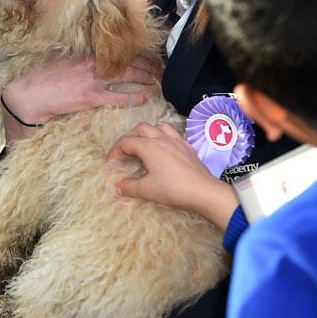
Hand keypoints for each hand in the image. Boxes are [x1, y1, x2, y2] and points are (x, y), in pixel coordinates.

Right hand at [2, 53, 158, 132]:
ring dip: (144, 77)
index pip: (114, 50)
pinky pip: (118, 97)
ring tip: (157, 80)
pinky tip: (144, 97)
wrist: (30, 94)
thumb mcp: (59, 61)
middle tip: (157, 67)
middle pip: (124, 61)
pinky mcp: (90, 97)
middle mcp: (91, 64)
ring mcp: (92, 80)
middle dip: (144, 64)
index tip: (143, 54)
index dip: (131, 52)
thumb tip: (89, 58)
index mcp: (83, 54)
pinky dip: (133, 97)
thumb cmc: (41, 78)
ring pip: (126, 76)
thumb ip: (76, 58)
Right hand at [109, 122, 237, 228]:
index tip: (113, 162)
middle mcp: (160, 139)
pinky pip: (174, 133)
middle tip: (128, 152)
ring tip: (147, 144)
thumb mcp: (147, 190)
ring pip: (158, 126)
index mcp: (147, 147)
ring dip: (149, 132)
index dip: (115, 150)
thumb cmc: (173, 189)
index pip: (125, 142)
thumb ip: (129, 187)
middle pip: (141, 128)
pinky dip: (165, 136)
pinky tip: (167, 148)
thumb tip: (117, 187)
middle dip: (131, 137)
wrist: (204, 191)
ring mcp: (176, 140)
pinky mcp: (188, 146)